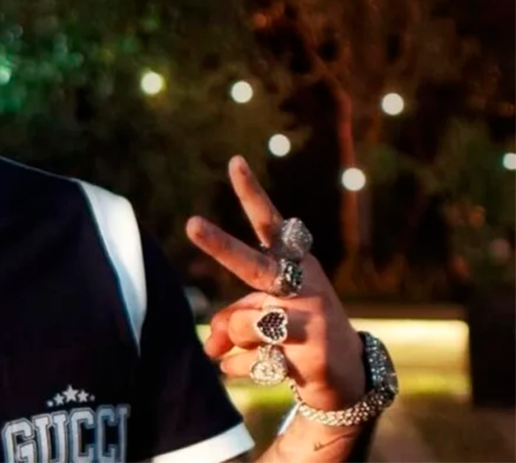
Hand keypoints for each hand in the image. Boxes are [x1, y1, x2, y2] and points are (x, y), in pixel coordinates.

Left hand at [185, 156, 365, 411]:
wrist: (347, 378)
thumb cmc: (296, 334)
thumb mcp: (260, 321)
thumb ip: (230, 322)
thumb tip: (210, 347)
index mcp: (293, 263)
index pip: (269, 223)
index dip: (251, 193)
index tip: (234, 161)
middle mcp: (303, 283)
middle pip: (253, 265)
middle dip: (220, 246)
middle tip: (191, 223)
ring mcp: (311, 317)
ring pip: (243, 324)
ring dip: (236, 340)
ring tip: (258, 348)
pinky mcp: (313, 353)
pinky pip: (250, 361)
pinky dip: (242, 369)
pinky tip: (270, 368)